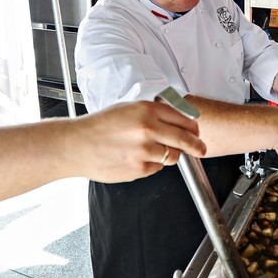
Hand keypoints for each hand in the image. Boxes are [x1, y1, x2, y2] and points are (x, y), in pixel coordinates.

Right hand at [67, 101, 205, 182]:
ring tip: (150, 151)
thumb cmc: (99, 126)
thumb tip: (177, 121)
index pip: (184, 119)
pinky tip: (135, 158)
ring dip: (169, 155)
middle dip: (197, 146)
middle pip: (186, 139)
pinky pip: (156, 168)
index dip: (194, 127)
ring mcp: (145, 150)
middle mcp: (148, 128)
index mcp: (147, 110)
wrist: (77, 145)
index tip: (197, 132)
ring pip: (173, 156)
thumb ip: (153, 114)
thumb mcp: (128, 109)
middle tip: (201, 149)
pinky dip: (151, 165)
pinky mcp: (139, 168)